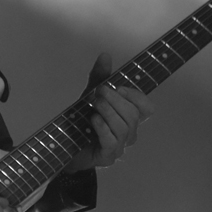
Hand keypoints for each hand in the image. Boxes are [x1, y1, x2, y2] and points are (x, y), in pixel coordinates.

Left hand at [66, 52, 154, 171]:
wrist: (65, 145)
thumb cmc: (83, 121)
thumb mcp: (90, 95)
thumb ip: (100, 77)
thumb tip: (105, 55)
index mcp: (129, 118)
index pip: (146, 107)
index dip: (136, 96)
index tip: (119, 86)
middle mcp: (129, 133)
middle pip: (133, 115)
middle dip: (115, 100)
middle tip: (99, 91)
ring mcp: (120, 146)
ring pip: (124, 127)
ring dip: (108, 112)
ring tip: (93, 104)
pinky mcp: (108, 156)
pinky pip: (112, 141)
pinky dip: (102, 127)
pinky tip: (93, 120)